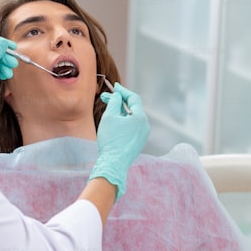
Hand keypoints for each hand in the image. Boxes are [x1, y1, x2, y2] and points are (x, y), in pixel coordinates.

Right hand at [89, 83, 148, 198]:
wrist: (113, 163)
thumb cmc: (111, 140)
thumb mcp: (110, 116)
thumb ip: (114, 102)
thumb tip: (117, 96)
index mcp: (140, 117)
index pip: (133, 98)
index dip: (123, 91)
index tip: (114, 86)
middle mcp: (145, 125)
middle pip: (133, 108)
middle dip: (119, 102)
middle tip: (106, 97)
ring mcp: (142, 135)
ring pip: (132, 118)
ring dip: (120, 112)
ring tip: (108, 109)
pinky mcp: (138, 143)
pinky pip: (132, 128)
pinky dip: (123, 122)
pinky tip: (114, 123)